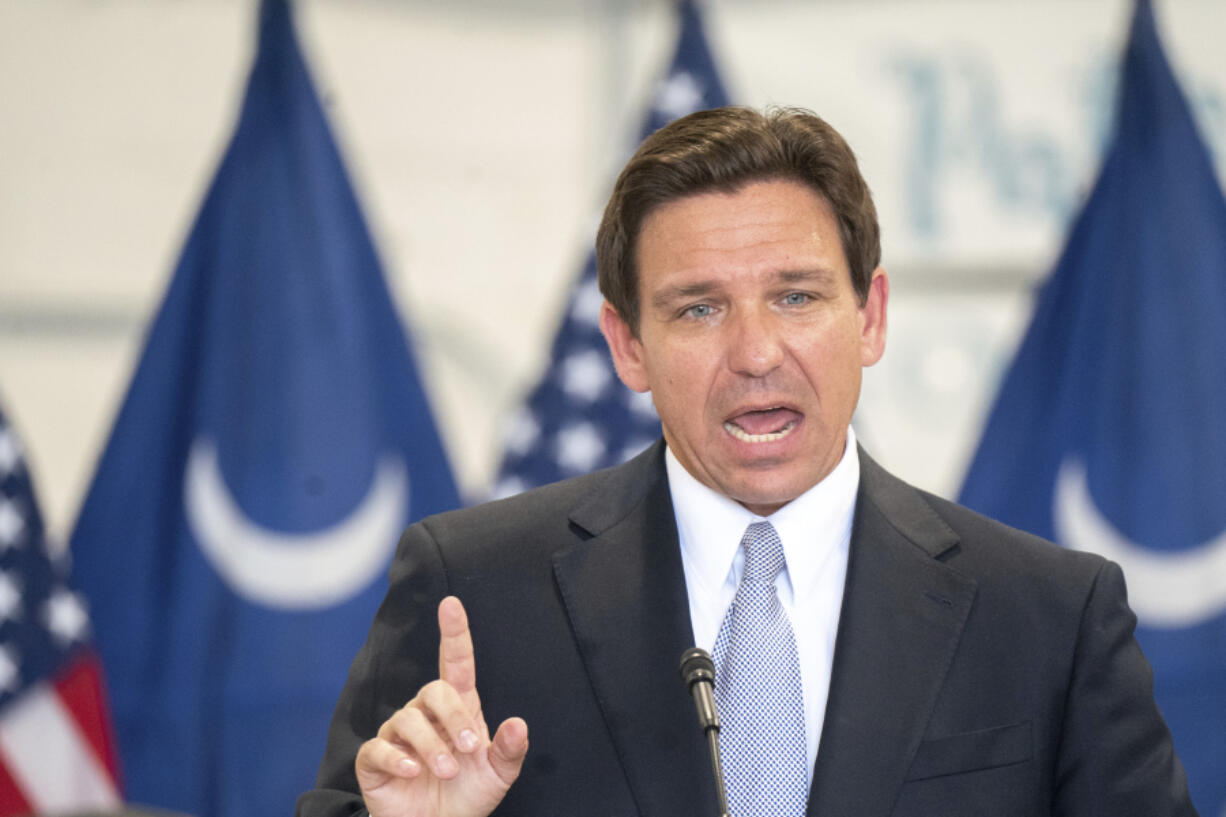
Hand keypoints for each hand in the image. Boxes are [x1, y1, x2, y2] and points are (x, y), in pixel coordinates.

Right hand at [355, 596, 528, 816]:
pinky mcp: (374, 759)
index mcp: (457, 709)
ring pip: (406, 718)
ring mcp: (397, 735)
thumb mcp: (499, 776)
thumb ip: (510, 750)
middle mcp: (425, 714)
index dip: (453, 632)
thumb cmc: (467, 796)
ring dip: (430, 745)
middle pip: (433, 690)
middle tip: (468, 749)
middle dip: (453, 717)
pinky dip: (396, 758)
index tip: (451, 604)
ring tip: (446, 772)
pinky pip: (378, 748)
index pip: (454, 662)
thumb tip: (519, 723)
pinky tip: (412, 772)